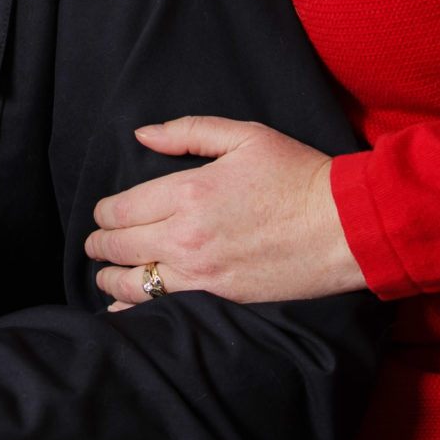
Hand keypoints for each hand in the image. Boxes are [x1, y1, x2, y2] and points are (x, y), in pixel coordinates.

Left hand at [85, 117, 366, 305]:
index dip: (104, 212)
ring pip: (133, 281)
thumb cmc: (298, 174)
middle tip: (95, 243)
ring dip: (109, 277)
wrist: (344, 225)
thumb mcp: (245, 136)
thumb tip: (142, 134)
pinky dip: (134, 308)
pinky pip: (161, 306)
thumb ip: (188, 131)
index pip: (123, 207)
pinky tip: (121, 307)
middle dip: (100, 243)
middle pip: (120, 245)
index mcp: (189, 190)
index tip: (102, 213)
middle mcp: (186, 233)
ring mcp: (201, 270)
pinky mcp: (218, 296)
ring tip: (103, 273)